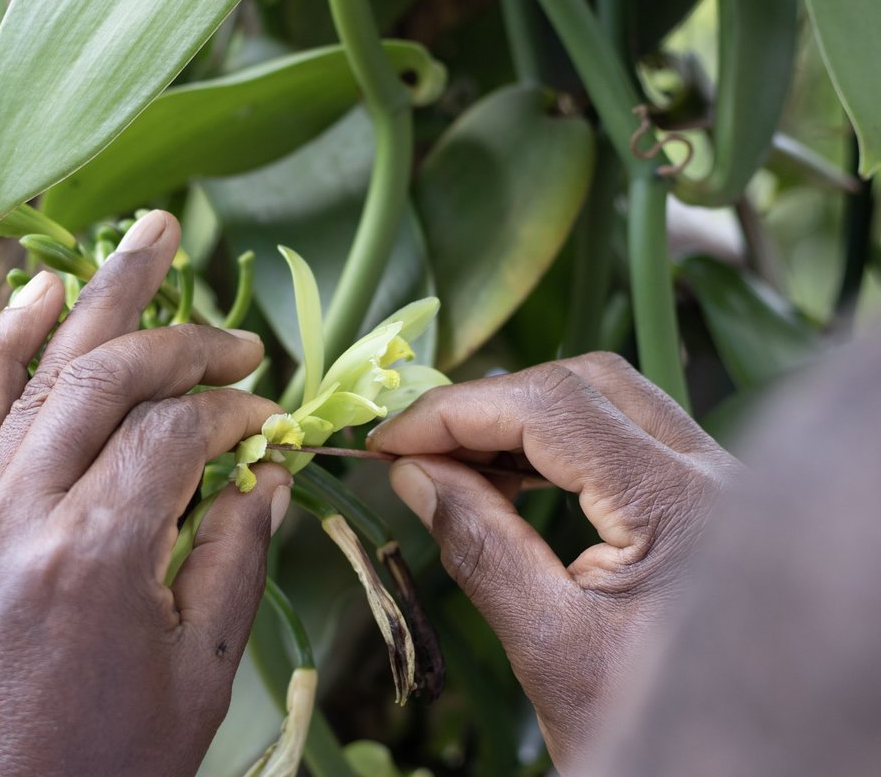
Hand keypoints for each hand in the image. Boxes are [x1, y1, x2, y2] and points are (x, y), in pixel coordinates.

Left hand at [0, 211, 291, 776]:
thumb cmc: (107, 765)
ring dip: (99, 298)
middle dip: (181, 339)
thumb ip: (237, 557)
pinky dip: (5, 344)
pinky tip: (39, 293)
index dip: (233, 413)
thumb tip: (264, 473)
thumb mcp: (199, 674)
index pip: (174, 432)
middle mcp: (26, 516)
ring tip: (147, 235)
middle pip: (106, 377)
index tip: (271, 421)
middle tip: (241, 335)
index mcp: (98, 556)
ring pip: (40, 374)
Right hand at [366, 353, 740, 771]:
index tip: (389, 441)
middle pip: (586, 384)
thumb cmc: (648, 727)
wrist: (732, 772)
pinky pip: (625, 438)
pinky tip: (507, 478)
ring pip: (608, 401)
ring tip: (452, 464)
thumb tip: (413, 473)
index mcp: (682, 506)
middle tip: (417, 448)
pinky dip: (556, 446)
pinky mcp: (707, 503)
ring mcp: (720, 485)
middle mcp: (717, 475)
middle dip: (489, 404)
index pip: (552, 409)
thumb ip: (480, 548)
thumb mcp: (551, 647)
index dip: (456, 411)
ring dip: (520, 420)